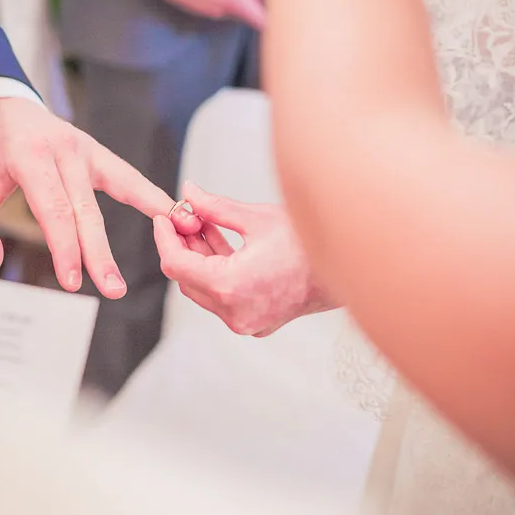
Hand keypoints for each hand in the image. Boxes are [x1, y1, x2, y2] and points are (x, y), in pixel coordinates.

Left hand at [0, 97, 200, 293]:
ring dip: (131, 233)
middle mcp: (62, 148)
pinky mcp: (96, 152)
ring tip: (148, 258)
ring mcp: (83, 147)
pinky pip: (126, 176)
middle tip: (112, 289)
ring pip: (110, 196)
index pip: (53, 209)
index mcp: (28, 154)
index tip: (72, 282)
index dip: (65, 248)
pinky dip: (150, 195)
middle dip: (99, 253)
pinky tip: (175, 213)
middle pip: (85, 209)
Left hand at [154, 182, 333, 336]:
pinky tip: (221, 242)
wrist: (350, 272)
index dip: (165, 238)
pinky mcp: (255, 323)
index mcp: (230, 287)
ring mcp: (245, 323)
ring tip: (204, 224)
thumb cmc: (308, 243)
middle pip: (187, 279)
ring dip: (200, 258)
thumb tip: (188, 191)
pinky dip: (217, 272)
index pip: (176, 265)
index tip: (164, 217)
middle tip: (184, 216)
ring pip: (204, 290)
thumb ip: (214, 207)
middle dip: (182, 246)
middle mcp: (234, 313)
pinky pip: (223, 298)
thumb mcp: (257, 218)